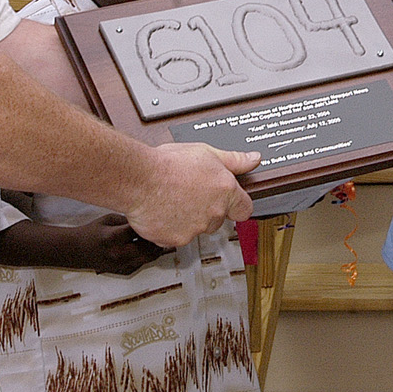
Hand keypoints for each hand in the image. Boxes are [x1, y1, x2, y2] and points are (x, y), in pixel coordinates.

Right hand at [70, 214, 166, 274]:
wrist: (77, 250)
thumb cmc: (92, 232)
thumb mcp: (109, 219)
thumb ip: (128, 220)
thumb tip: (148, 219)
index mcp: (113, 238)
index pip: (139, 231)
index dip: (150, 224)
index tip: (157, 218)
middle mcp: (118, 254)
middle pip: (147, 247)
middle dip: (156, 238)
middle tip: (164, 229)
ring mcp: (120, 265)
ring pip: (148, 258)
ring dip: (156, 248)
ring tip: (161, 238)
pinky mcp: (123, 271)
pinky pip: (142, 264)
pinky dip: (148, 256)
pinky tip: (150, 247)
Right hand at [123, 143, 257, 247]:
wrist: (139, 179)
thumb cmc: (168, 164)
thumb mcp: (206, 152)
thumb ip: (234, 160)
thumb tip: (253, 159)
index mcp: (225, 191)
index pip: (245, 208)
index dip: (237, 204)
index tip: (229, 201)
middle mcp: (214, 213)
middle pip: (218, 219)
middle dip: (207, 209)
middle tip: (190, 192)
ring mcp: (195, 229)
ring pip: (196, 228)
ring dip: (188, 218)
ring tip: (172, 198)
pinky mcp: (175, 240)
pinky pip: (175, 237)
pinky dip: (169, 227)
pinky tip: (161, 210)